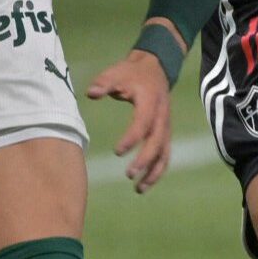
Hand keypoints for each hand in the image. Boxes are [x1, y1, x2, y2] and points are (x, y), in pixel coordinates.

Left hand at [86, 47, 172, 192]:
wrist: (156, 69)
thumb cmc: (132, 73)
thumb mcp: (117, 72)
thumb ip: (104, 82)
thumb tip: (91, 93)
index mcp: (151, 102)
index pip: (143, 124)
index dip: (132, 139)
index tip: (117, 152)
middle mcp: (162, 117)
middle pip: (157, 143)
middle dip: (144, 161)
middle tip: (128, 174)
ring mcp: (166, 127)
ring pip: (164, 154)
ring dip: (154, 173)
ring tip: (138, 189)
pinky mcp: (165, 134)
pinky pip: (164, 155)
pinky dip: (156, 171)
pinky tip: (144, 184)